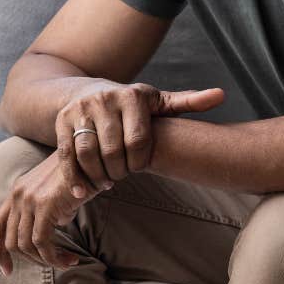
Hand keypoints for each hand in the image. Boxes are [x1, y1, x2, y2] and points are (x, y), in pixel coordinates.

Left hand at [0, 154, 98, 274]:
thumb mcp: (59, 191)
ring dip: (47, 260)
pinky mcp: (45, 205)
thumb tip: (56, 226)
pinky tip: (70, 259)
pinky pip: (42, 242)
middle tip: (54, 264)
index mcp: (18, 191)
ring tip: (67, 262)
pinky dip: (54, 256)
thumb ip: (49, 209)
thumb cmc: (82, 172)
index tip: (7, 270)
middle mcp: (18, 195)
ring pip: (26, 245)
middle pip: (11, 241)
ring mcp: (29, 200)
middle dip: (30, 260)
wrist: (93, 153)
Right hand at [55, 83, 224, 196]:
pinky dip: (73, 177)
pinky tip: (81, 192)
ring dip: (97, 175)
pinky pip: (66, 155)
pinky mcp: (61, 121)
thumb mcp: (159, 102)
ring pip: (87, 153)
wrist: (88, 91)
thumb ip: (189, 102)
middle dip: (119, 171)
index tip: (141, 169)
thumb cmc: (133, 104)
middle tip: (124, 178)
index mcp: (134, 96)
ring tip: (107, 183)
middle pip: (112, 150)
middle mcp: (105, 99)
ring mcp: (81, 110)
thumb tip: (221, 95)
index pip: (138, 140)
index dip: (140, 161)